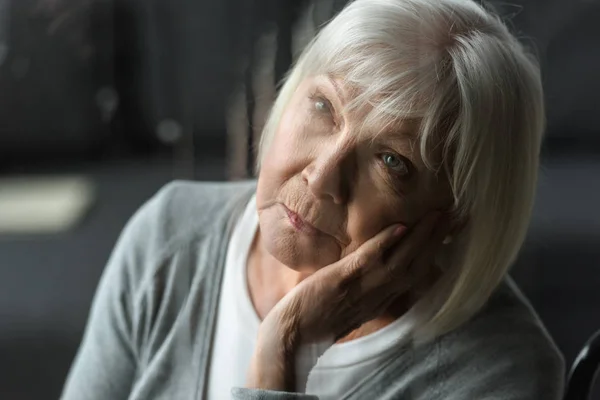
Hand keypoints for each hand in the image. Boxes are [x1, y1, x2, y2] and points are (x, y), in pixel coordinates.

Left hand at [246, 211, 449, 390]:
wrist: (294, 333)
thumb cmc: (320, 315)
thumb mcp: (354, 304)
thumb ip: (368, 287)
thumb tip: (376, 266)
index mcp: (382, 299)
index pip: (416, 274)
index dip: (434, 253)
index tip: (447, 232)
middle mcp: (379, 295)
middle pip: (417, 265)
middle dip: (436, 240)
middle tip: (452, 214)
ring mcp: (362, 288)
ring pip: (400, 261)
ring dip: (420, 237)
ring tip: (435, 214)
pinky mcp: (342, 280)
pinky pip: (368, 260)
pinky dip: (385, 244)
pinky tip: (399, 227)